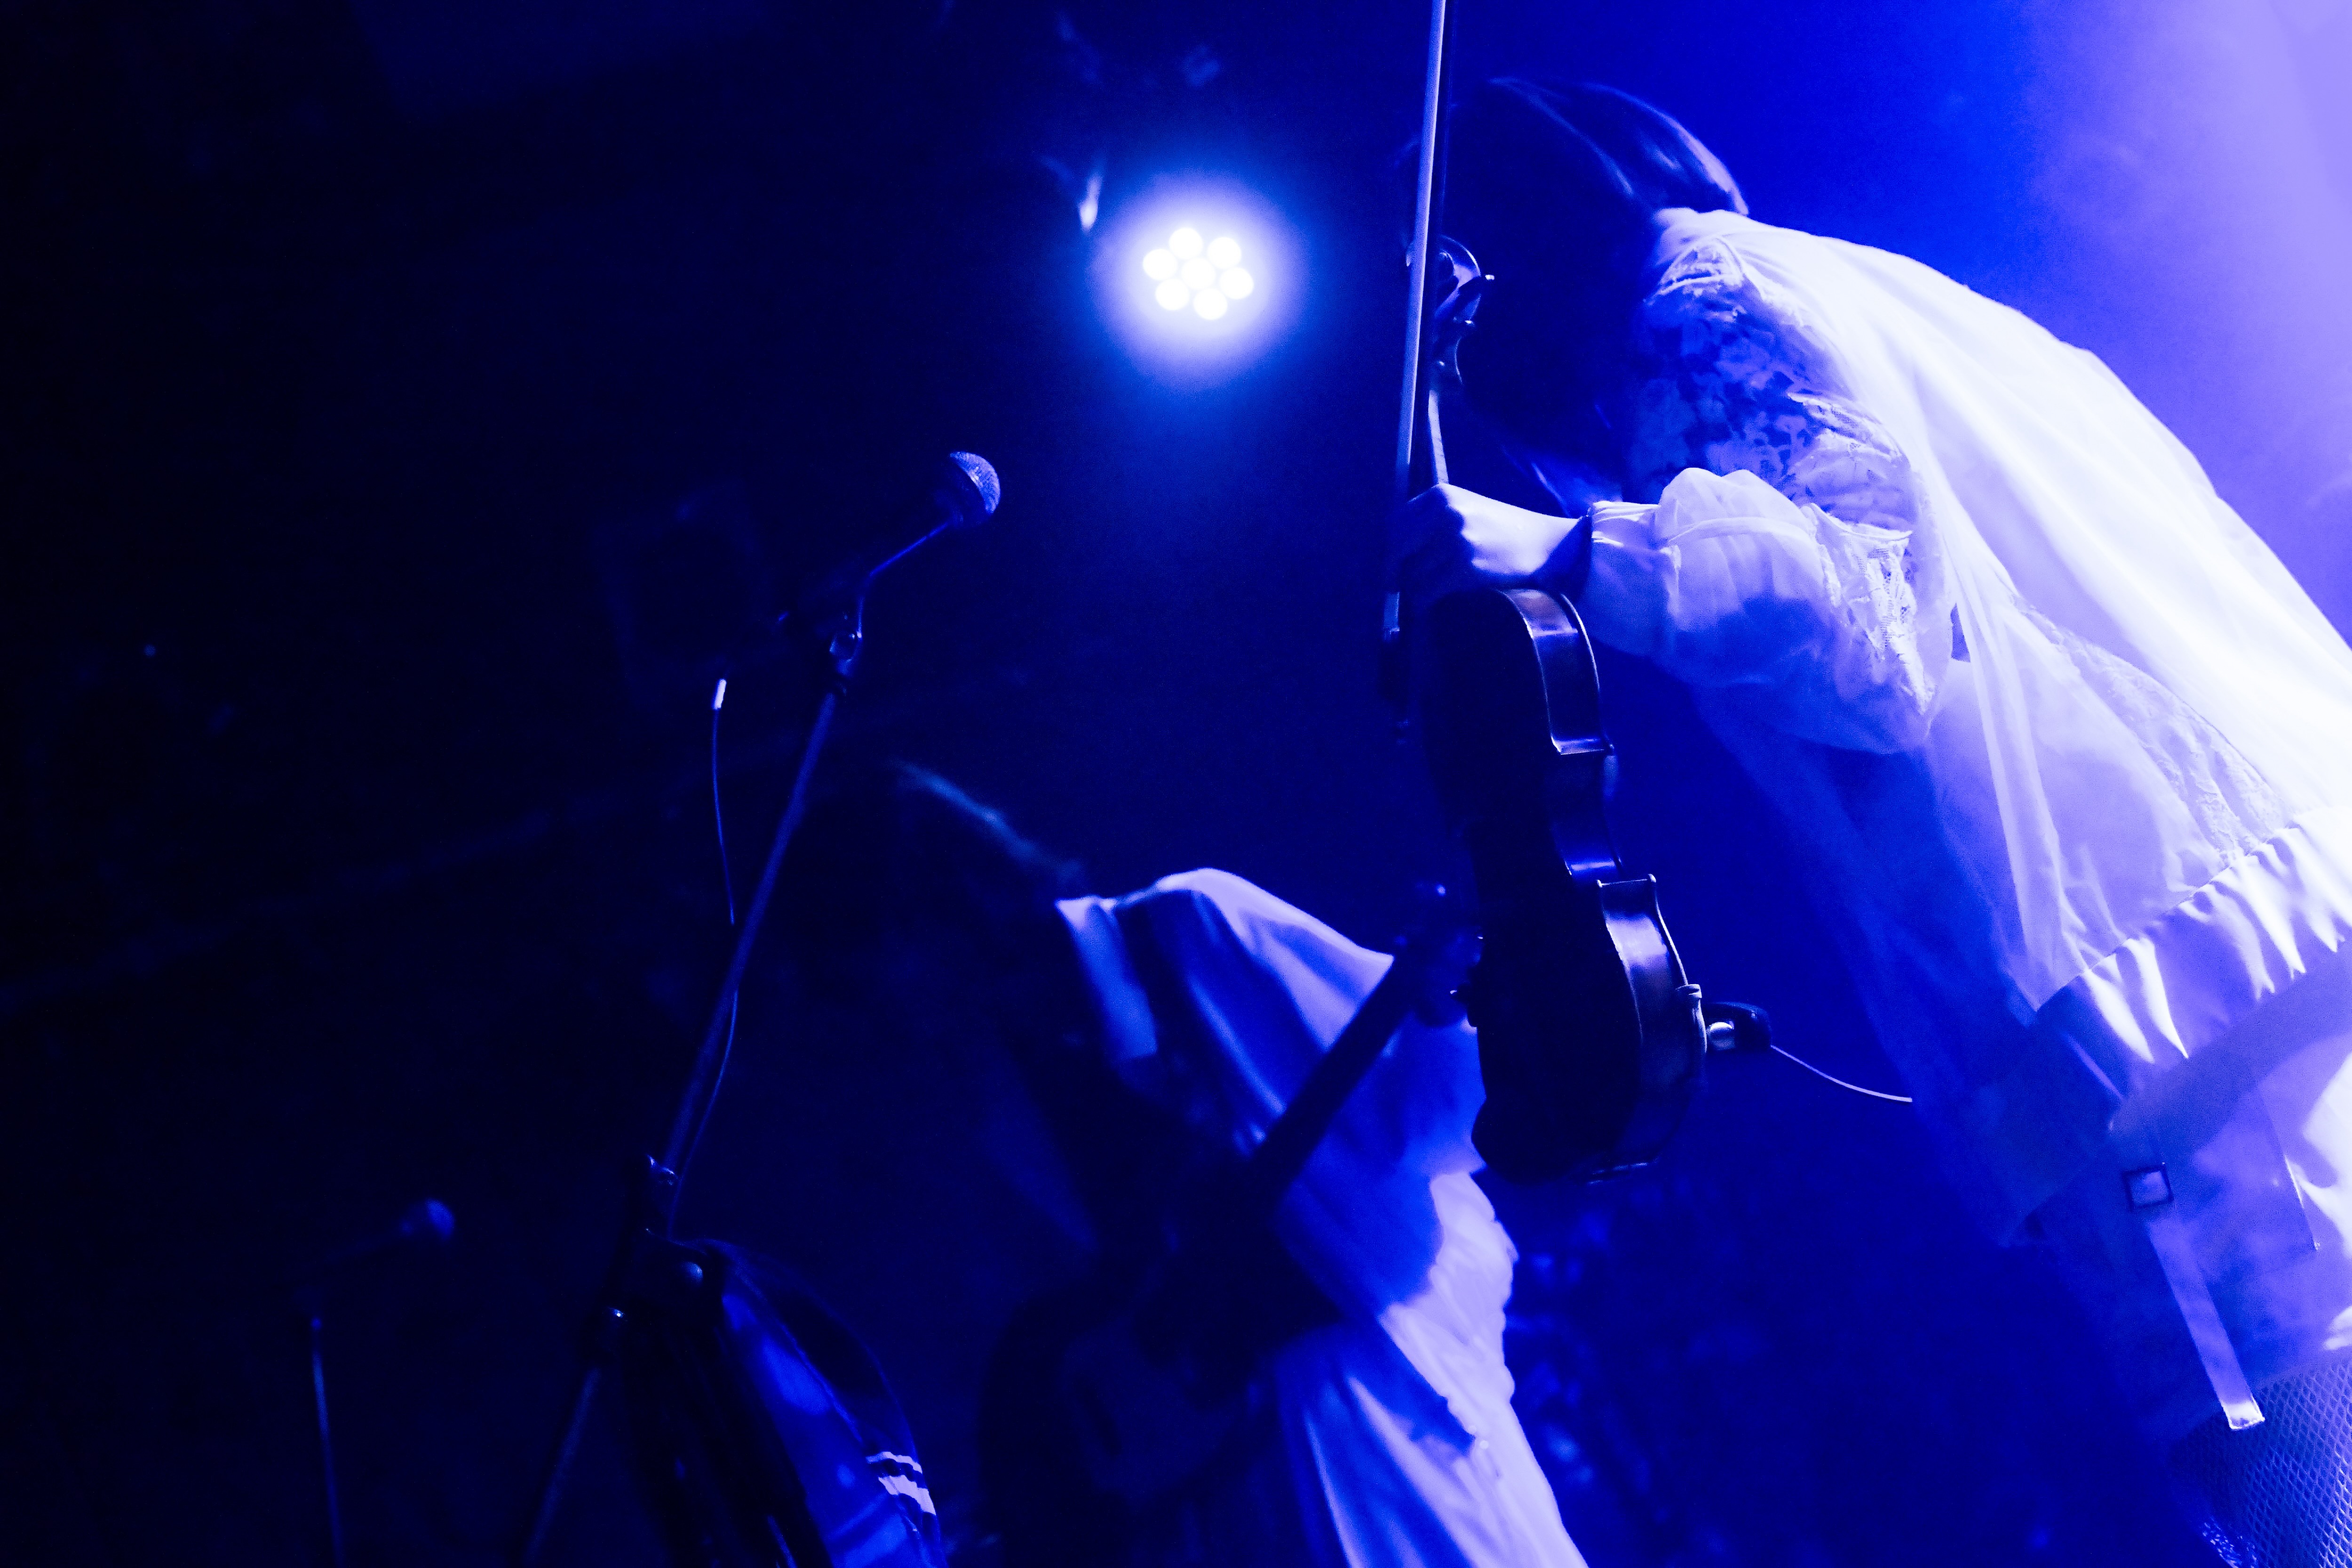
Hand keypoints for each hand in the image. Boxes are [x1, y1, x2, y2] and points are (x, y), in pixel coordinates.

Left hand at [1396, 484, 1581, 604]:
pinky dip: (1424, 602)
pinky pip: (1426, 592)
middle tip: (1394, 585)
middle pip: (1397, 549)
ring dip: (1416, 587)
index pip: (1395, 523)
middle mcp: (1445, 513)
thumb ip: (1431, 520)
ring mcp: (1456, 540)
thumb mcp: (1465, 509)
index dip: (1391, 547)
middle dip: (1393, 570)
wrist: (1545, 546)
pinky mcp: (1465, 568)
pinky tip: (1430, 605)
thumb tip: (1392, 550)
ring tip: (1428, 591)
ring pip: (1412, 574)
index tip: (1392, 562)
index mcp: (1440, 495)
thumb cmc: (1502, 530)